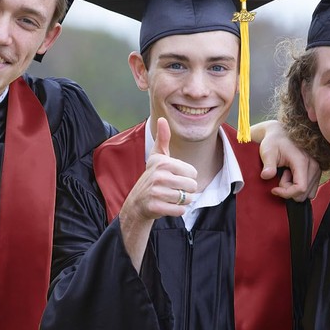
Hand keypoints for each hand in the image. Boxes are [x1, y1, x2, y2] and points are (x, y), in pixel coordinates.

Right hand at [118, 118, 197, 271]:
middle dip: (186, 191)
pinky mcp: (155, 207)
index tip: (174, 178)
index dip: (187, 178)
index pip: (193, 173)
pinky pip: (180, 211)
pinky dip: (177, 211)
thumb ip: (163, 139)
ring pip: (187, 199)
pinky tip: (167, 206)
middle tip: (173, 190)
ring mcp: (156, 192)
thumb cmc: (152, 178)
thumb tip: (162, 119)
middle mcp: (159, 176)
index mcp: (163, 163)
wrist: (137, 202)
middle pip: (192, 186)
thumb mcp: (157, 158)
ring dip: (182, 202)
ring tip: (170, 198)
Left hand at [253, 119, 320, 201]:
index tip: (274, 189)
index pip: (300, 188)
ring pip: (307, 192)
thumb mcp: (267, 152)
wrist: (280, 134)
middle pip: (304, 192)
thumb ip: (268, 165)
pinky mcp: (316, 171)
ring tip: (285, 174)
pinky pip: (310, 189)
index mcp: (302, 161)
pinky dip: (299, 187)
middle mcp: (313, 165)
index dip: (286, 193)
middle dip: (289, 190)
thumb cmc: (274, 142)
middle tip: (281, 176)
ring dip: (294, 188)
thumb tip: (266, 176)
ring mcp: (317, 168)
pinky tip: (292, 176)